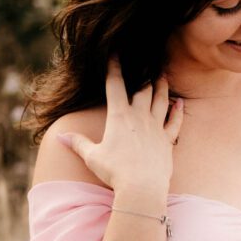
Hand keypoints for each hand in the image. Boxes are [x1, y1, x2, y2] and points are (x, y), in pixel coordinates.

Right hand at [58, 57, 183, 194]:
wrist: (142, 188)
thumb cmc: (115, 172)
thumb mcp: (93, 157)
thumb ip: (78, 143)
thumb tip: (60, 137)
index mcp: (119, 116)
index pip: (114, 85)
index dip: (114, 66)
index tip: (115, 52)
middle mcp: (139, 117)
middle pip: (143, 88)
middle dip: (143, 72)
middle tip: (146, 61)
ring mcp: (156, 127)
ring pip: (161, 100)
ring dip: (162, 86)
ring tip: (163, 75)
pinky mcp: (168, 141)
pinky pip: (175, 121)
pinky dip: (178, 111)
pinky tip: (180, 103)